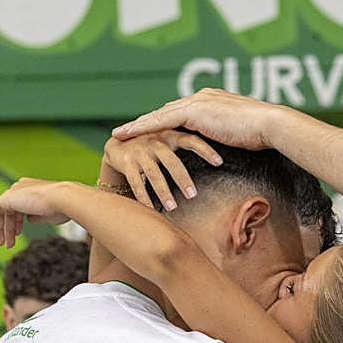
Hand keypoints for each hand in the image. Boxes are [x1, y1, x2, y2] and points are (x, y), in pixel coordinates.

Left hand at [0, 179, 70, 248]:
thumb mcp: (47, 215)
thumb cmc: (61, 208)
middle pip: (8, 211)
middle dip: (7, 229)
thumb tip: (29, 220)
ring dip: (0, 229)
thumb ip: (36, 217)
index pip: (18, 208)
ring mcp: (13, 192)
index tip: (16, 236)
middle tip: (6, 244)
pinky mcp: (6, 198)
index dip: (15, 223)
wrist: (62, 199)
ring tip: (1, 244)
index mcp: (30, 190)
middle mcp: (20, 189)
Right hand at [102, 131, 222, 211]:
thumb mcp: (171, 141)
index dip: (206, 150)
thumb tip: (224, 155)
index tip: (219, 163)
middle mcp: (155, 141)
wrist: (118, 144)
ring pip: (153, 173)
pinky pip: (135, 181)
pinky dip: (143, 196)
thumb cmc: (152, 146)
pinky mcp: (126, 161)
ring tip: (173, 207)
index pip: (191, 140)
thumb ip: (191, 143)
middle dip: (182, 179)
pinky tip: (150, 209)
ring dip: (163, 192)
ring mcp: (140, 151)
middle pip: (172, 161)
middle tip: (193, 195)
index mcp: (170, 134)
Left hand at [112, 88, 283, 150]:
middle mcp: (201, 97)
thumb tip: (224, 146)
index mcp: (211, 101)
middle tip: (126, 131)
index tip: (147, 130)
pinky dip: (143, 127)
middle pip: (165, 111)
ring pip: (159, 115)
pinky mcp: (194, 112)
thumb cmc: (261, 134)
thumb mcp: (238, 133)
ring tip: (119, 134)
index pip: (180, 111)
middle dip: (145, 121)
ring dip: (138, 125)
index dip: (162, 121)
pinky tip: (128, 134)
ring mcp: (197, 102)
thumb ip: (225, 134)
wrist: (269, 124)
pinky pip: (161, 121)